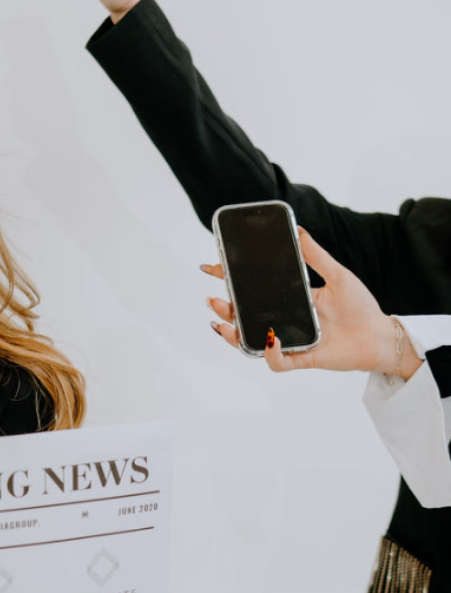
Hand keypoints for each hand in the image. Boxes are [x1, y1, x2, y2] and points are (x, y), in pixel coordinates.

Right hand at [205, 229, 423, 376]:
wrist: (379, 335)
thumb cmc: (361, 307)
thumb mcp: (338, 275)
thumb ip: (316, 256)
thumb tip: (299, 231)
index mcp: (291, 300)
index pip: (255, 290)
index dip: (232, 280)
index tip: (214, 268)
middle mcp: (286, 321)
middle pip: (246, 317)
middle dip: (225, 310)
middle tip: (214, 300)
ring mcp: (290, 340)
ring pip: (253, 341)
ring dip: (234, 335)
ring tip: (225, 322)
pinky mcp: (301, 358)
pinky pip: (278, 362)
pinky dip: (271, 354)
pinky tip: (271, 341)